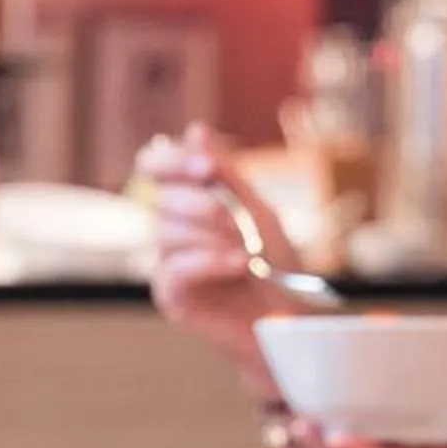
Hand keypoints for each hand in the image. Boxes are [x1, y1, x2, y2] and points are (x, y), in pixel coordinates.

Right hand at [141, 124, 300, 386]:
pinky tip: (238, 264)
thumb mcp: (257, 211)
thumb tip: (195, 129)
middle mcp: (172, 229)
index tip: (207, 168)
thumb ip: (226, 174)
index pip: (156, 166)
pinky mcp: (170, 296)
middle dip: (200, 202)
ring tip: (247, 249)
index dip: (173, 161)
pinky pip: (173, 269)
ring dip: (210, 235)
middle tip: (233, 217)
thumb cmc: (277, 265)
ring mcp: (168, 263)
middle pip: (162, 199)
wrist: (291, 318)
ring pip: (166, 233)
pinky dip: (207, 262)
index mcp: (188, 201)